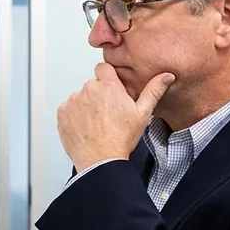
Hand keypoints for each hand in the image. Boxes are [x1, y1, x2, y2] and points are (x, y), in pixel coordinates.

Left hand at [57, 63, 172, 171]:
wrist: (100, 161)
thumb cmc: (121, 139)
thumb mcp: (142, 114)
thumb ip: (153, 91)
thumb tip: (166, 76)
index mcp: (109, 86)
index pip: (103, 68)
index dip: (107, 78)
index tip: (110, 89)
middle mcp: (89, 89)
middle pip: (92, 85)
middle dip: (98, 95)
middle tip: (106, 113)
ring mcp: (74, 101)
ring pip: (79, 98)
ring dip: (85, 106)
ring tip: (95, 123)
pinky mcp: (62, 113)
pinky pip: (68, 110)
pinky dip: (73, 117)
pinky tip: (85, 128)